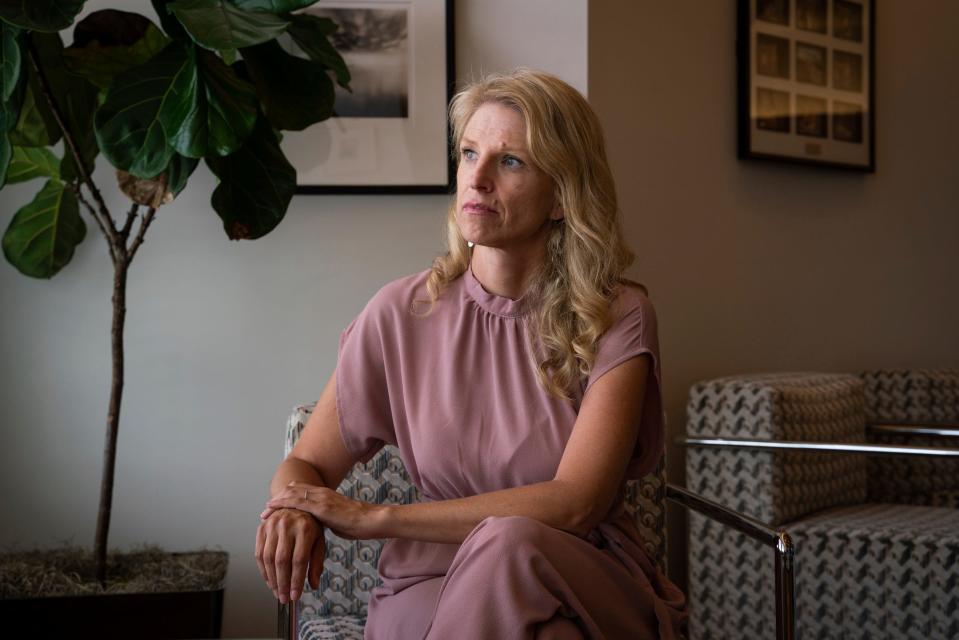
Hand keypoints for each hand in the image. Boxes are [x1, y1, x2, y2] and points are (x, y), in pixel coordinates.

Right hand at [255, 506, 323, 603]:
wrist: (296, 503)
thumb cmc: (310, 524)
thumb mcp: (319, 540)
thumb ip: (316, 563)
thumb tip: (313, 584)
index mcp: (305, 528)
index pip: (299, 560)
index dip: (296, 580)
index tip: (295, 595)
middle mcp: (287, 525)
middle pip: (282, 560)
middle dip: (282, 583)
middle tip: (283, 598)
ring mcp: (272, 525)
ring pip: (268, 558)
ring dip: (271, 579)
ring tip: (276, 591)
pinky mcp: (262, 527)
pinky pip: (259, 552)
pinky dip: (262, 570)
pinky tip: (268, 579)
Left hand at [261, 480, 383, 539]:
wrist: (372, 521)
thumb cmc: (359, 524)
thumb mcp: (339, 520)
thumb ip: (327, 520)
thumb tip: (320, 526)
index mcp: (326, 495)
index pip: (302, 490)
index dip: (288, 496)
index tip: (277, 505)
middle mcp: (321, 492)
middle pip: (294, 489)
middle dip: (279, 498)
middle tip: (267, 508)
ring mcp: (320, 497)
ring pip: (291, 493)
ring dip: (277, 501)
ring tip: (265, 511)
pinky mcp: (320, 506)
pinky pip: (296, 502)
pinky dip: (281, 504)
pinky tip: (272, 509)